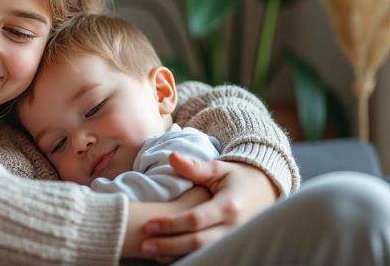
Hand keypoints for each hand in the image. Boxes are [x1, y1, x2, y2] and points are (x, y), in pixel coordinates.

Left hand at [140, 153, 277, 262]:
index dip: (171, 224)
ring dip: (177, 255)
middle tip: (145, 244)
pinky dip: (191, 258)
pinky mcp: (234, 246)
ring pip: (204, 254)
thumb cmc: (238, 178)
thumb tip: (172, 156)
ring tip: (154, 254)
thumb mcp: (219, 169)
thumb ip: (195, 166)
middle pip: (199, 243)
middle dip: (170, 245)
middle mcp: (234, 227)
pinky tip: (170, 258)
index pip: (196, 219)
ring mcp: (236, 240)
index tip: (149, 225)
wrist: (266, 189)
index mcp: (229, 206)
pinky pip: (211, 256)